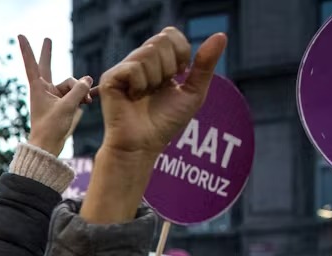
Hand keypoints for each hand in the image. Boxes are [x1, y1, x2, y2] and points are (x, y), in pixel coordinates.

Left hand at [18, 35, 93, 156]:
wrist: (48, 147)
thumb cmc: (51, 128)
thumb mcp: (67, 107)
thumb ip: (79, 90)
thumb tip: (88, 79)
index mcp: (38, 88)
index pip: (32, 64)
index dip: (27, 49)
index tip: (20, 35)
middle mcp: (45, 90)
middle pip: (48, 67)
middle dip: (48, 53)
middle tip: (47, 39)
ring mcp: (54, 96)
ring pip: (71, 85)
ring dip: (80, 91)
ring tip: (87, 101)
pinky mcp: (62, 103)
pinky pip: (75, 93)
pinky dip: (83, 96)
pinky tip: (91, 99)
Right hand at [99, 27, 225, 158]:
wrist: (142, 145)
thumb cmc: (165, 123)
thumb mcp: (193, 92)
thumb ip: (205, 64)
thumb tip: (221, 35)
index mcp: (156, 61)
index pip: (169, 34)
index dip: (181, 52)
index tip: (178, 75)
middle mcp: (138, 61)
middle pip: (161, 40)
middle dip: (169, 67)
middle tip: (160, 88)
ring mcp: (123, 69)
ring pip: (148, 53)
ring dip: (155, 79)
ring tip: (145, 96)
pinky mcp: (110, 78)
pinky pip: (134, 68)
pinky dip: (140, 85)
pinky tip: (133, 97)